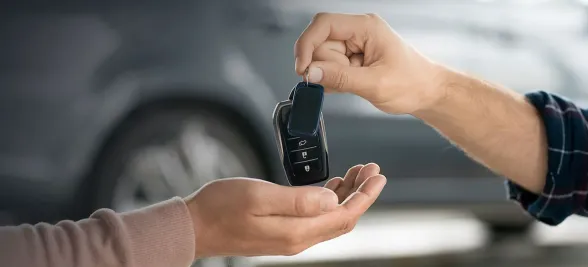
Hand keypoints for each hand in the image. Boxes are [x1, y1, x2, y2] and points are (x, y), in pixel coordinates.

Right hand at [184, 163, 384, 257]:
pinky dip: (329, 200)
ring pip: (330, 218)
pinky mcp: (281, 232)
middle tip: (371, 170)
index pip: (343, 215)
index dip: (364, 196)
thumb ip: (298, 200)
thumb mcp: (259, 196)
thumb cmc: (220, 207)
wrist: (194, 226)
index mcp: (296, 231)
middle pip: (341, 218)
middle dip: (361, 193)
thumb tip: (333, 199)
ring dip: (346, 195)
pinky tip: (331, 186)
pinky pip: (315, 218)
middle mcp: (297, 239)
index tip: (378, 176)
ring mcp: (289, 237)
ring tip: (357, 173)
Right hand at [294, 13, 446, 114]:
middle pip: (320, 44)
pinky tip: (351, 86)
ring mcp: (355, 46)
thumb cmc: (413, 83)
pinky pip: (330, 68)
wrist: (428, 93)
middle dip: (325, 67)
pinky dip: (334, 80)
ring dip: (332, 76)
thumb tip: (312, 73)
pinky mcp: (352, 59)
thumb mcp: (375, 84)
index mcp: (366, 27)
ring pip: (323, 59)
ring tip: (355, 85)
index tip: (302, 68)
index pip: (324, 24)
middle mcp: (358, 32)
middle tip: (343, 82)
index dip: (307, 44)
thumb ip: (341, 78)